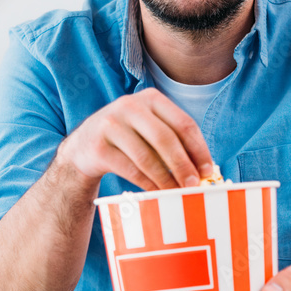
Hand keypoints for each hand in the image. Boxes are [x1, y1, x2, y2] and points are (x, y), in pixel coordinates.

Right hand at [55, 88, 213, 190]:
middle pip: (166, 138)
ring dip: (165, 179)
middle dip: (183, 165)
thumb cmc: (128, 139)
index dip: (199, 149)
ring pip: (147, 156)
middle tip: (194, 185)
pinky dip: (147, 183)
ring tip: (176, 192)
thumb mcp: (149, 129)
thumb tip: (203, 169)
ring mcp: (111, 124)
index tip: (208, 170)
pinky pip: (130, 169)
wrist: (83, 146)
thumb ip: (173, 140)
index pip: (184, 123)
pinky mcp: (98, 146)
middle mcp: (130, 106)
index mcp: (151, 98)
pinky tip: (156, 192)